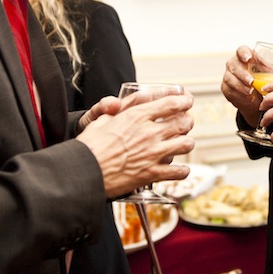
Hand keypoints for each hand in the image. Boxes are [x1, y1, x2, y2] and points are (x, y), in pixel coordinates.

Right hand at [76, 93, 194, 197]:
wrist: (85, 172)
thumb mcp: (103, 118)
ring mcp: (153, 154)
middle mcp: (150, 133)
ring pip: (186, 145)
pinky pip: (178, 171)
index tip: (187, 101)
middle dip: (187, 121)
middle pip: (183, 123)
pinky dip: (182, 170)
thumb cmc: (90, 145)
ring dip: (186, 143)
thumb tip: (130, 99)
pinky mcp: (152, 174)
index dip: (184, 101)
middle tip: (186, 122)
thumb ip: (121, 108)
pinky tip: (179, 169)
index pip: (172, 104)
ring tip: (183, 143)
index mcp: (138, 117)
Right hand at [220, 44, 260, 128]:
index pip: (241, 50)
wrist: (257, 99)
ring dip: (240, 85)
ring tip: (250, 91)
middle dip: (242, 73)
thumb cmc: (265, 82)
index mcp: (246, 57)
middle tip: (251, 81)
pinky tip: (246, 97)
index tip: (249, 58)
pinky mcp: (225, 88)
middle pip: (233, 65)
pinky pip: (229, 90)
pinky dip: (237, 94)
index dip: (243, 53)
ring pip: (230, 78)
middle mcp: (234, 64)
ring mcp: (228, 76)